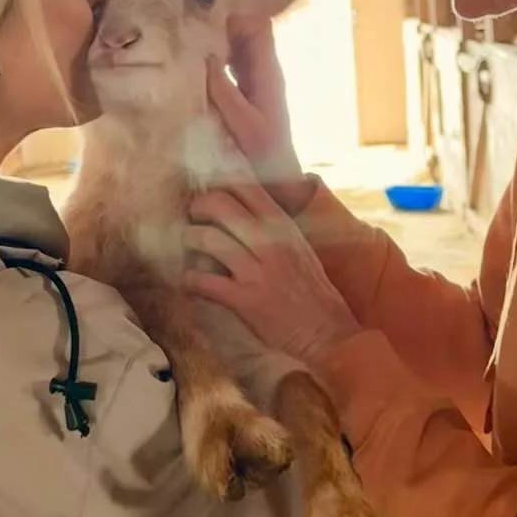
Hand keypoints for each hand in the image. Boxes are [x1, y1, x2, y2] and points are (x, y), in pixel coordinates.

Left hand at [185, 179, 358, 364]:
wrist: (327, 333)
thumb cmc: (313, 291)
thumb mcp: (299, 247)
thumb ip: (274, 225)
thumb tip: (243, 208)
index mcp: (283, 225)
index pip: (245, 185)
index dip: (220, 184)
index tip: (210, 193)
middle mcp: (269, 242)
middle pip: (219, 203)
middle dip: (198, 207)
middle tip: (195, 219)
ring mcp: (256, 271)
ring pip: (206, 238)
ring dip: (190, 241)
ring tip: (190, 249)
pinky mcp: (244, 300)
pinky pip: (202, 280)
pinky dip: (190, 280)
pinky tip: (192, 283)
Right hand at [207, 16, 310, 211]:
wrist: (277, 180)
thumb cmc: (262, 156)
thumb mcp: (242, 125)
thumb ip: (225, 91)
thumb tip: (208, 57)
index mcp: (269, 74)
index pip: (260, 27)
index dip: (235, 21)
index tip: (207, 32)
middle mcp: (265, 71)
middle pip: (246, 32)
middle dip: (220, 31)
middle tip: (191, 41)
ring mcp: (256, 80)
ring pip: (237, 47)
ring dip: (215, 46)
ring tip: (189, 55)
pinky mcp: (246, 92)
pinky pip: (231, 65)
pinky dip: (214, 63)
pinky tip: (195, 74)